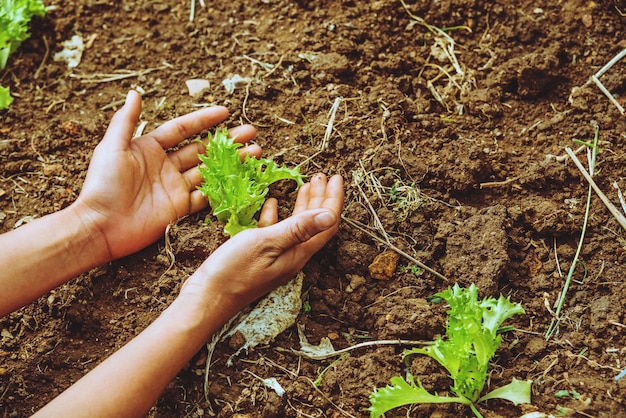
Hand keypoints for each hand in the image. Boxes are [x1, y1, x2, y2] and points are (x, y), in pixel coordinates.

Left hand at [73, 90, 260, 260]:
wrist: (101, 225)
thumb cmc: (103, 184)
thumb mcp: (112, 148)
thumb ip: (126, 121)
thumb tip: (135, 93)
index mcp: (150, 148)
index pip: (183, 129)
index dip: (204, 120)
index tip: (225, 112)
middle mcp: (166, 165)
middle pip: (202, 148)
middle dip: (227, 140)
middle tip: (251, 132)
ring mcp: (175, 187)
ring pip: (209, 170)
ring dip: (232, 162)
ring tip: (255, 152)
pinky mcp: (180, 208)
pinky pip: (205, 196)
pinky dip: (223, 188)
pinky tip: (242, 179)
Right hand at [180, 173, 343, 317]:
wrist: (207, 298)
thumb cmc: (234, 270)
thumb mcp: (267, 243)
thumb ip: (298, 228)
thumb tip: (330, 215)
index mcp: (298, 253)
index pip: (326, 224)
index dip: (333, 200)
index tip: (336, 178)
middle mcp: (292, 256)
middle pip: (314, 224)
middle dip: (320, 198)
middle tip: (322, 176)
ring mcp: (276, 257)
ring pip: (296, 226)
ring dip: (302, 205)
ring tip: (305, 185)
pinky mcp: (260, 257)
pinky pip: (275, 232)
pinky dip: (277, 216)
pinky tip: (273, 203)